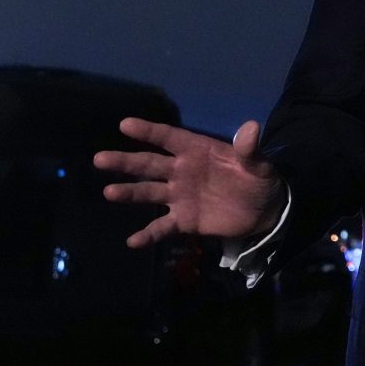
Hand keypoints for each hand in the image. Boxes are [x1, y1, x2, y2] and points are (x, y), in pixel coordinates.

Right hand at [94, 119, 285, 248]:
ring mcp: (180, 196)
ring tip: (109, 192)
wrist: (264, 210)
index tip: (125, 124)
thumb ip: (249, 149)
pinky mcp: (184, 220)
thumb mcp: (258, 163)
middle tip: (100, 158)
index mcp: (197, 151)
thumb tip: (252, 127)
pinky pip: (162, 227)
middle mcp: (182, 171)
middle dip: (125, 161)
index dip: (148, 131)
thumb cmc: (257, 179)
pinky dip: (148, 234)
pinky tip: (132, 241)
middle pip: (149, 164)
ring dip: (129, 193)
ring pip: (149, 193)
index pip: (169, 138)